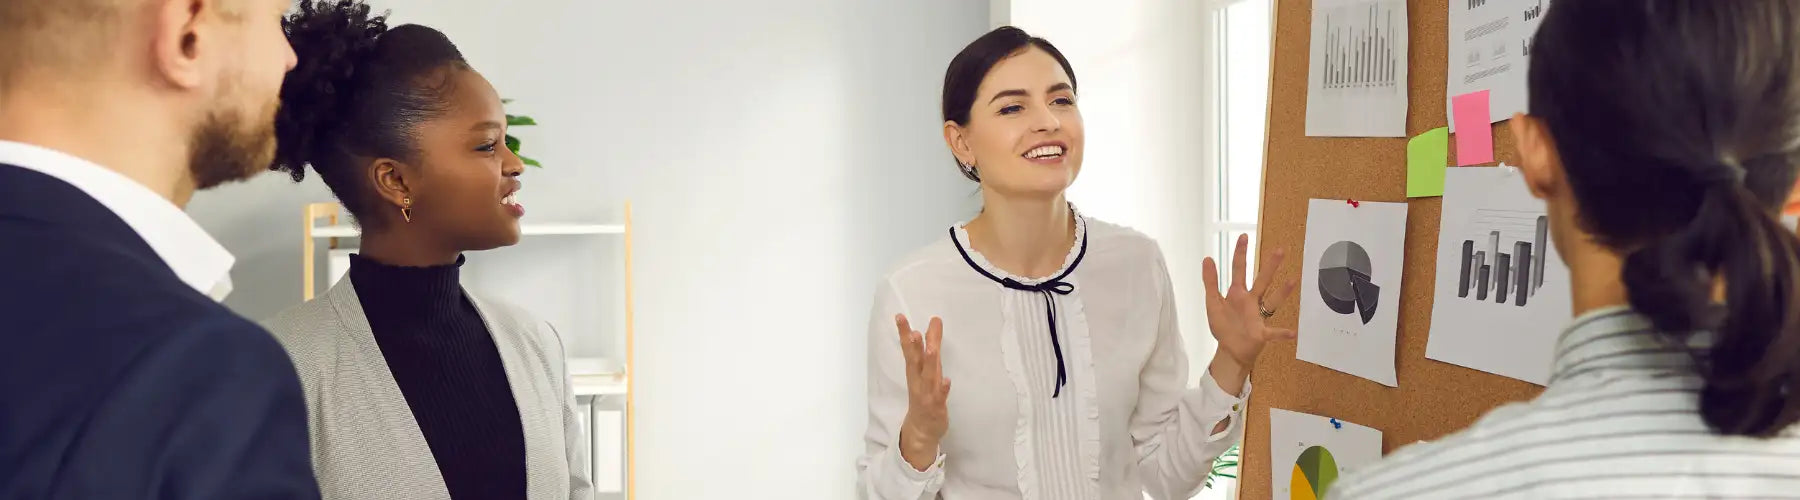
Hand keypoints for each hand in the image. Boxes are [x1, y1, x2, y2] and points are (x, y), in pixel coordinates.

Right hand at [895, 314, 950, 471]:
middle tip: (911, 330)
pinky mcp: (937, 407)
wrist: (921, 431)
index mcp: (915, 372)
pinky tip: (947, 380)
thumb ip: (930, 348)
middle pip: (914, 361)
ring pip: (927, 377)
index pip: (909, 350)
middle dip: (912, 346)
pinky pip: (941, 397)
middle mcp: (918, 381)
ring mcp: (927, 394)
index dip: (904, 333)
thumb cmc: (925, 397)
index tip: (900, 316)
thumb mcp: (927, 371)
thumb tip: (933, 326)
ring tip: (930, 349)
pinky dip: (943, 388)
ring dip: (928, 364)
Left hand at [1202, 234, 1297, 371]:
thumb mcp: (1212, 302)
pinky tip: (1292, 333)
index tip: (1244, 236)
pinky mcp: (1261, 333)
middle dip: (1270, 266)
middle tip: (1280, 250)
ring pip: (1272, 301)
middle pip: (1262, 280)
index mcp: (1237, 294)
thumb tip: (1207, 258)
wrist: (1230, 351)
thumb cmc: (1224, 326)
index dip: (1240, 253)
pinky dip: (1282, 333)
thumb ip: (1210, 282)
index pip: (1239, 269)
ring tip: (1292, 281)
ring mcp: (1258, 316)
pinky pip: (1273, 332)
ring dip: (1282, 292)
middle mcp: (1251, 301)